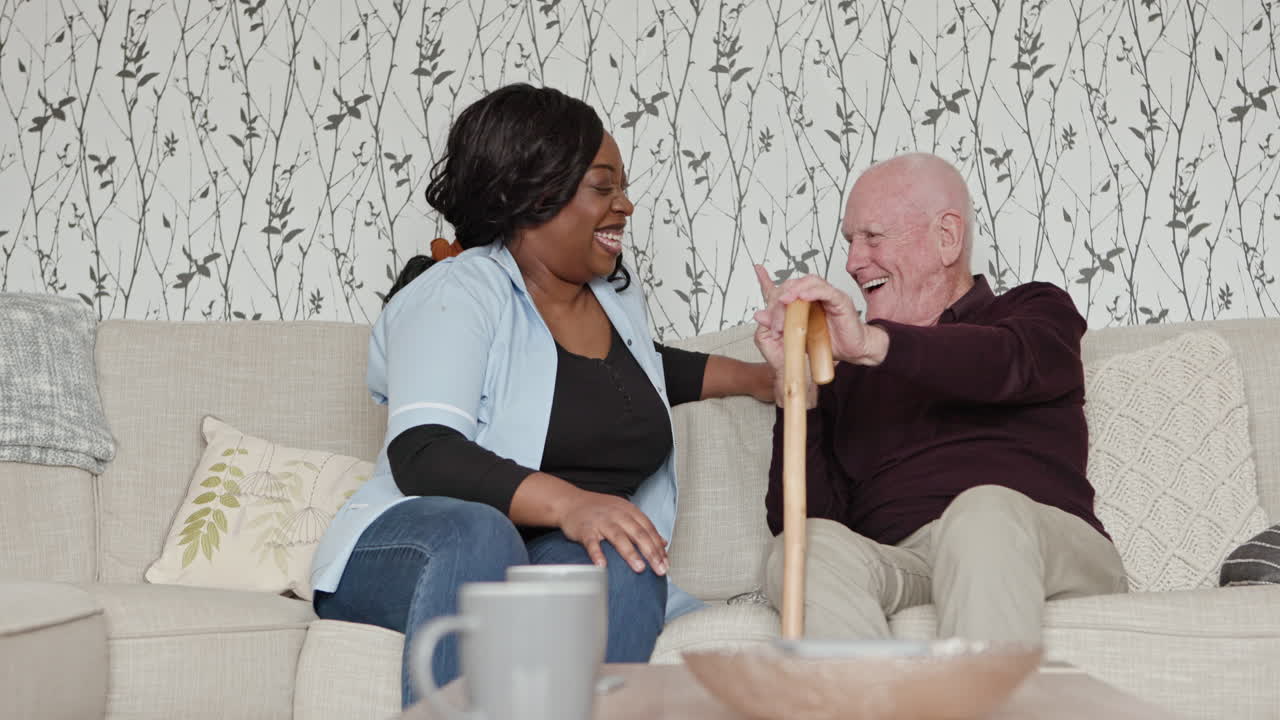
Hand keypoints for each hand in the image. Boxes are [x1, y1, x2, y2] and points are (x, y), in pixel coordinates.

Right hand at [559, 490, 668, 574]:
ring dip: (630, 553)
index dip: (658, 547)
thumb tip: (663, 542)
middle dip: (651, 552)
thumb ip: (644, 527)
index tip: (666, 563)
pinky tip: (602, 566)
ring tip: (639, 568)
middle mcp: (618, 515)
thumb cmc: (599, 511)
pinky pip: (591, 542)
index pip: (648, 529)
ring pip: (618, 537)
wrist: (571, 502)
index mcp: (629, 511)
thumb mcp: (625, 513)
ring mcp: (601, 521)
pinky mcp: (585, 529)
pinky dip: (597, 554)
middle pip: (638, 533)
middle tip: (660, 569)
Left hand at [755, 270, 887, 366]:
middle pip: (795, 284)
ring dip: (796, 289)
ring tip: (786, 299)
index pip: (785, 287)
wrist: (853, 352)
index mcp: (805, 303)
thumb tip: (759, 315)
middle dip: (782, 296)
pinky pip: (827, 291)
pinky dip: (814, 292)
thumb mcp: (796, 337)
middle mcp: (816, 296)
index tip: (758, 269)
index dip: (769, 279)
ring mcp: (829, 296)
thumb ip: (778, 325)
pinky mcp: (841, 301)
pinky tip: (804, 297)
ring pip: (811, 281)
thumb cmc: (829, 344)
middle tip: (775, 313)